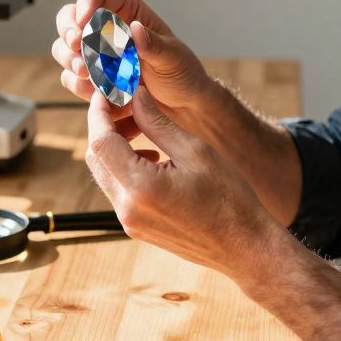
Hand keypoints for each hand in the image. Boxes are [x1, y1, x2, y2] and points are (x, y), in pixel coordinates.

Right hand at [52, 0, 212, 138]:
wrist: (183, 107)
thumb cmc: (182, 73)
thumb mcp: (173, 57)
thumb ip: (153, 44)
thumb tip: (134, 28)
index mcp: (127, 11)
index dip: (86, 3)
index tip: (83, 21)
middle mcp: (106, 28)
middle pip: (70, 17)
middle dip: (68, 31)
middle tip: (76, 47)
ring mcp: (96, 54)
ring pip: (64, 47)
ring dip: (69, 59)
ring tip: (85, 71)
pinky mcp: (92, 78)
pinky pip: (72, 77)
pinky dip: (77, 84)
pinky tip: (94, 92)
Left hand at [83, 86, 280, 276]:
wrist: (244, 247)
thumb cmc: (229, 198)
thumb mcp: (195, 151)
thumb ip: (158, 123)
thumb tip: (135, 95)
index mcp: (141, 188)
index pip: (101, 141)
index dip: (99, 112)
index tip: (107, 93)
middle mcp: (127, 209)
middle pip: (96, 158)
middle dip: (104, 127)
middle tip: (127, 106)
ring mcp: (130, 222)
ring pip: (105, 174)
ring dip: (115, 147)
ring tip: (143, 128)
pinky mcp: (137, 228)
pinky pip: (118, 191)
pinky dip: (125, 167)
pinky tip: (152, 157)